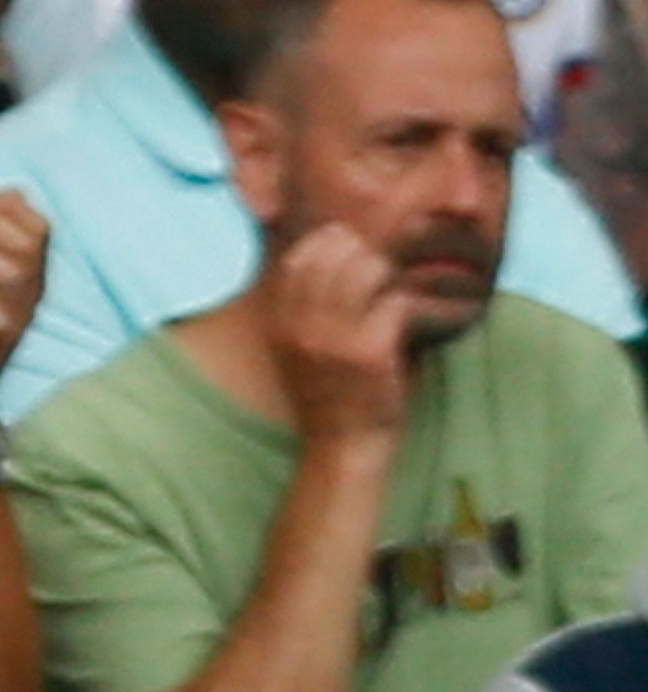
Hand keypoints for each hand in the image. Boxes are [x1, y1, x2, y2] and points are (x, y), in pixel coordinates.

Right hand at [268, 222, 418, 444]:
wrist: (342, 446)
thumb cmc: (332, 393)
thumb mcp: (301, 350)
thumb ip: (307, 309)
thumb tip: (336, 253)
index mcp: (279, 326)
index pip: (299, 259)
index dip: (330, 246)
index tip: (353, 254)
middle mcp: (300, 329)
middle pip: (334, 256)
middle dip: (365, 255)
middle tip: (382, 276)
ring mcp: (332, 341)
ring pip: (368, 270)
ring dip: (390, 276)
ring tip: (395, 296)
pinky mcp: (368, 353)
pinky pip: (396, 301)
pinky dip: (411, 305)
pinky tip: (412, 320)